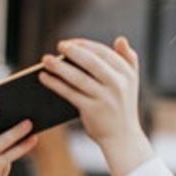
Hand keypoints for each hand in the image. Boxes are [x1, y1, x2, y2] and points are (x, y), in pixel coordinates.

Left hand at [38, 37, 154, 175]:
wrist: (122, 137)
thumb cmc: (122, 106)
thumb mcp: (130, 82)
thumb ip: (128, 60)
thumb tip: (120, 39)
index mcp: (126, 73)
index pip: (103, 53)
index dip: (85, 45)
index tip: (69, 42)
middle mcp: (117, 84)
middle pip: (92, 62)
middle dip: (73, 52)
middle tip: (58, 45)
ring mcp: (104, 98)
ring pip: (78, 78)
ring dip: (60, 67)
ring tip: (45, 60)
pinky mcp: (92, 110)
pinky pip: (70, 93)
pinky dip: (56, 84)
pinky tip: (44, 77)